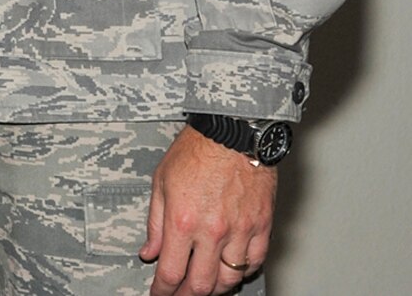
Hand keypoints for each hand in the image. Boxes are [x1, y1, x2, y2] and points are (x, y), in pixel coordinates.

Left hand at [142, 127, 276, 294]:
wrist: (233, 133)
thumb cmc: (196, 151)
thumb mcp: (160, 184)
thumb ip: (155, 224)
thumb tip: (149, 252)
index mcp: (183, 221)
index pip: (171, 272)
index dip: (162, 291)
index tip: (158, 295)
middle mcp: (213, 231)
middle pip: (202, 284)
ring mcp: (241, 231)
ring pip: (230, 278)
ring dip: (215, 288)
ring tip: (205, 286)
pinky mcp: (262, 226)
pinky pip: (256, 261)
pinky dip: (243, 272)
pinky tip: (232, 270)